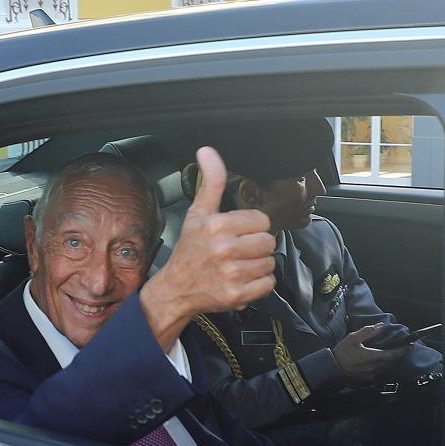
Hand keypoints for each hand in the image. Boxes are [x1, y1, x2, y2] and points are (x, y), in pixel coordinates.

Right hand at [139, 146, 276, 344]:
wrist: (174, 290)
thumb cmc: (189, 251)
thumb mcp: (197, 213)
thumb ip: (210, 182)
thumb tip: (207, 150)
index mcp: (216, 225)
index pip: (261, 220)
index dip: (251, 227)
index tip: (237, 233)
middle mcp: (224, 248)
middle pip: (269, 241)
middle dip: (257, 246)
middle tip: (239, 251)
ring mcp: (231, 273)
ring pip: (269, 263)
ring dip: (258, 265)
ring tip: (238, 266)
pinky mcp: (237, 295)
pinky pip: (267, 283)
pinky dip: (258, 284)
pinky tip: (241, 279)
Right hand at [334, 323, 410, 382]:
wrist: (332, 368)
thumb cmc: (342, 352)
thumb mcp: (353, 338)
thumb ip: (368, 331)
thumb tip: (380, 326)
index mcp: (373, 356)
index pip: (393, 354)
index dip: (403, 350)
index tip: (410, 344)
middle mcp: (375, 367)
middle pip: (393, 361)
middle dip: (400, 354)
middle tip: (406, 347)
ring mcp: (372, 374)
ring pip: (388, 367)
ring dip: (393, 360)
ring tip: (397, 353)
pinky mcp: (368, 378)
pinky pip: (381, 371)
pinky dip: (386, 365)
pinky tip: (384, 361)